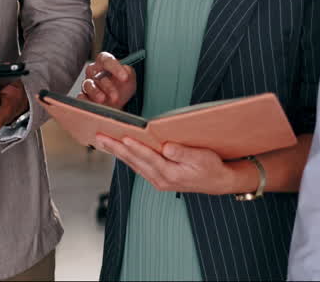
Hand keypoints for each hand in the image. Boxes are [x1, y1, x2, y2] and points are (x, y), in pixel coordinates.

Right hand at [79, 52, 136, 108]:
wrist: (118, 104)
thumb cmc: (122, 87)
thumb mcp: (129, 79)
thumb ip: (129, 72)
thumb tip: (126, 69)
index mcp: (104, 63)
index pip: (106, 60)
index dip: (115, 68)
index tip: (124, 77)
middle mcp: (94, 71)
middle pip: (96, 74)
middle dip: (107, 86)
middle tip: (115, 96)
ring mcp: (87, 83)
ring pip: (88, 85)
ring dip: (96, 93)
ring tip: (103, 99)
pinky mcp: (83, 96)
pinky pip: (81, 96)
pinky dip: (87, 100)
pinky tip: (93, 104)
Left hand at [93, 136, 241, 194]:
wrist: (218, 182)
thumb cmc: (211, 167)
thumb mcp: (202, 158)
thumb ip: (183, 153)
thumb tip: (166, 147)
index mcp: (171, 174)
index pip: (148, 157)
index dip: (135, 147)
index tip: (122, 137)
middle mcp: (161, 180)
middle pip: (135, 161)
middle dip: (116, 148)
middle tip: (100, 137)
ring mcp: (158, 181)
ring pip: (133, 164)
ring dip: (118, 152)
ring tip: (104, 141)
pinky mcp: (158, 179)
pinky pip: (138, 167)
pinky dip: (127, 157)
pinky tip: (119, 150)